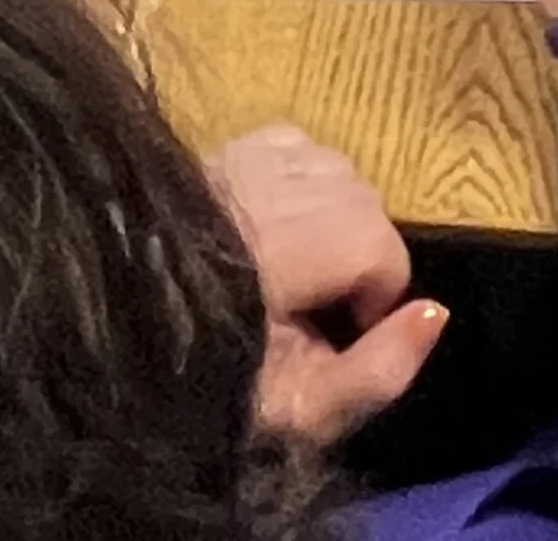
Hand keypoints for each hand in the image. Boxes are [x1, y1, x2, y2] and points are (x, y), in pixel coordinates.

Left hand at [207, 124, 447, 444]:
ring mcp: (238, 161)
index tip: (343, 333)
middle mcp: (261, 191)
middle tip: (323, 307)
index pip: (377, 244)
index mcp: (277, 254)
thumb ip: (377, 372)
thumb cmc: (213, 386)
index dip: (377, 295)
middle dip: (362, 255)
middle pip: (362, 199)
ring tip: (301, 266)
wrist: (123, 347)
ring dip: (336, 214)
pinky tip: (279, 223)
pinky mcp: (221, 149)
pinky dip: (304, 177)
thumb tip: (435, 312)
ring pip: (333, 166)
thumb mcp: (301, 412)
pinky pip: (293, 145)